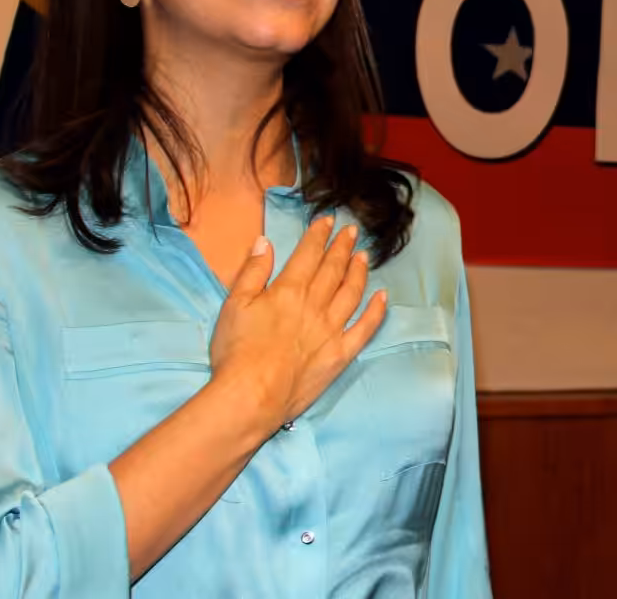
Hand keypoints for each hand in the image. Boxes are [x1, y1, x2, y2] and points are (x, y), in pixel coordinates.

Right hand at [208, 215, 387, 428]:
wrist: (251, 395)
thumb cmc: (236, 351)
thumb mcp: (234, 304)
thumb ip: (252, 271)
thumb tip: (264, 242)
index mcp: (288, 290)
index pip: (309, 254)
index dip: (319, 235)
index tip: (328, 221)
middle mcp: (315, 305)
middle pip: (333, 269)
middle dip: (342, 247)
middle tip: (351, 231)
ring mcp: (331, 330)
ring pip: (351, 293)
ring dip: (359, 272)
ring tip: (364, 256)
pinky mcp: (341, 354)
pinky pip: (365, 328)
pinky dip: (376, 311)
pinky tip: (382, 298)